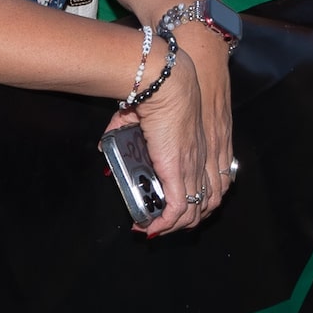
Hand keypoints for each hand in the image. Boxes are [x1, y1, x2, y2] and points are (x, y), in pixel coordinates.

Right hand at [121, 41, 218, 236]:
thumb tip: (104, 145)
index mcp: (196, 152)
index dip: (194, 203)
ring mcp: (190, 168)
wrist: (167, 84)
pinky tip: (149, 227)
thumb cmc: (156, 94)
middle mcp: (199, 163)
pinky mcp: (177, 171)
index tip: (172, 211)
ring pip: (192, 212)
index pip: (208, 187)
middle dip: (183, 222)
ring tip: (153, 228)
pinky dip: (164, 223)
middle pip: (204, 205)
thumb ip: (124, 131)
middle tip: (160, 224)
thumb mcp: (141, 117)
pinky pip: (177, 208)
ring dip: (172, 227)